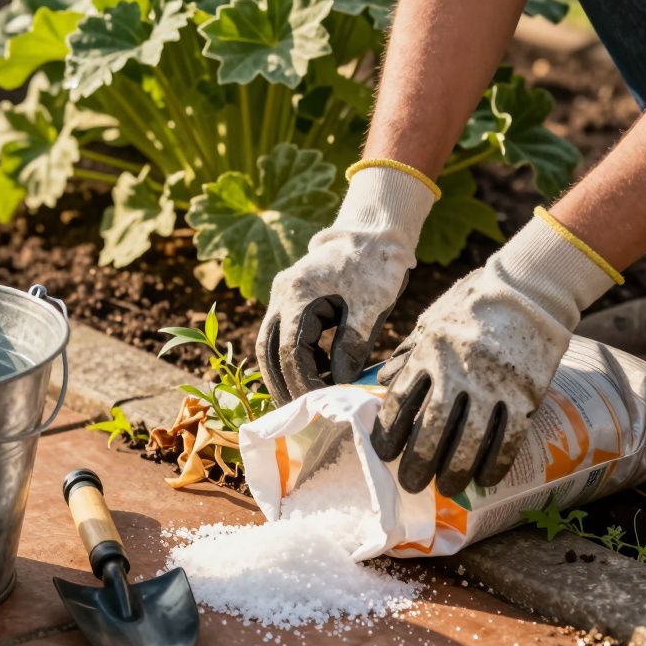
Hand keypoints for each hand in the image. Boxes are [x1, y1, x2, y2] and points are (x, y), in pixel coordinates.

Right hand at [258, 162, 438, 404]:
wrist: (374, 231)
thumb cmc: (376, 265)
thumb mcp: (369, 306)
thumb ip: (352, 344)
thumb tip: (340, 382)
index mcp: (298, 294)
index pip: (290, 350)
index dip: (302, 382)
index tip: (319, 404)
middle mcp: (282, 294)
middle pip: (268, 350)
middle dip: (281, 384)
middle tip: (297, 415)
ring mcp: (283, 295)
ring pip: (270, 343)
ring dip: (282, 374)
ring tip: (300, 402)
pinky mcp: (292, 299)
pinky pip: (282, 335)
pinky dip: (291, 358)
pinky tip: (310, 376)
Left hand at [376, 208, 620, 495]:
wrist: (529, 290)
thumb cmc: (473, 305)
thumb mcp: (432, 321)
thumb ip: (409, 354)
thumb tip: (383, 382)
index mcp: (429, 353)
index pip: (401, 402)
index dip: (389, 433)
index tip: (383, 454)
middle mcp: (458, 371)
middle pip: (432, 428)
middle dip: (418, 462)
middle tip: (411, 484)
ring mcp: (493, 384)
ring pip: (469, 439)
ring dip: (456, 469)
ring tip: (447, 488)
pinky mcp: (525, 393)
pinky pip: (508, 437)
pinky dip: (496, 462)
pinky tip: (486, 478)